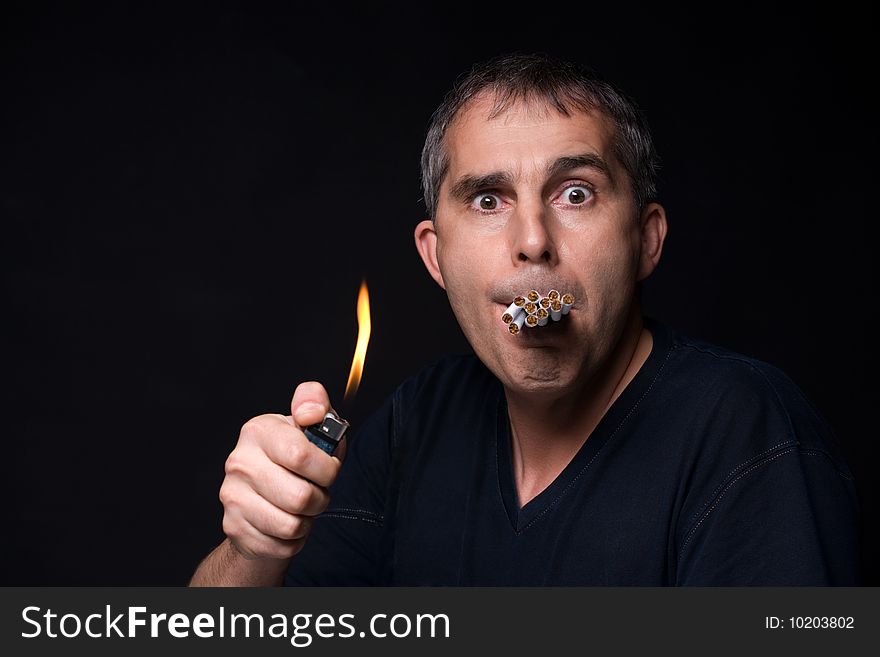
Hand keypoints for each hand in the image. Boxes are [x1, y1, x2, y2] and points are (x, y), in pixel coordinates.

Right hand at [219, 381, 346, 560]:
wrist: (262, 493)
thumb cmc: (294, 457)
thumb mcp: (309, 424)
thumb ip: (315, 403)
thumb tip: (312, 412)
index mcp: (258, 431)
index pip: (300, 456)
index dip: (327, 469)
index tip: (329, 469)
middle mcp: (239, 462)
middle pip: (300, 497)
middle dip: (320, 499)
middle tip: (317, 491)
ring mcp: (232, 496)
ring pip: (291, 525)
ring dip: (307, 520)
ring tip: (302, 507)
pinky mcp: (234, 528)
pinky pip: (282, 545)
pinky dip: (294, 540)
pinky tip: (287, 522)